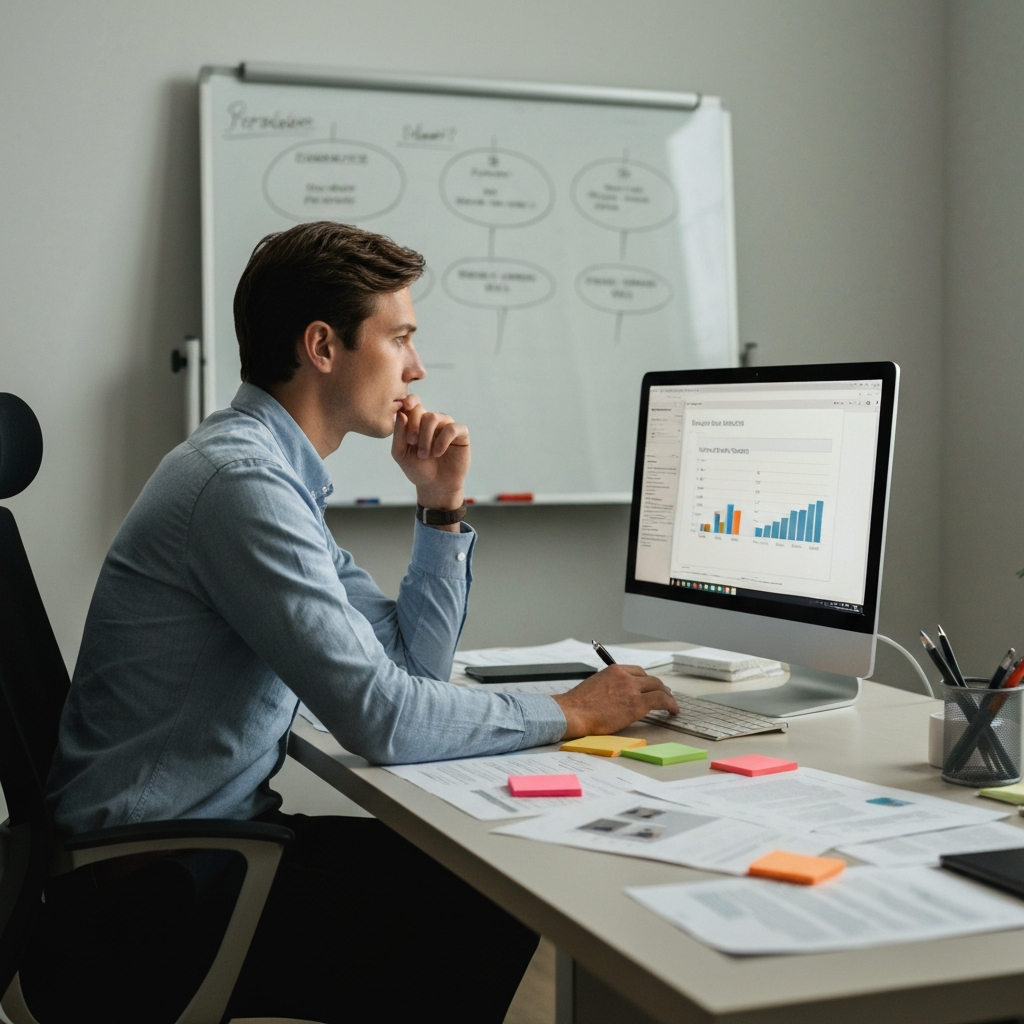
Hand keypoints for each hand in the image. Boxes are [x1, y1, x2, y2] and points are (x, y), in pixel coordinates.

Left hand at [392, 394, 469, 510]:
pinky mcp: (461, 435)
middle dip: (414, 427)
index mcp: (417, 422)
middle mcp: (432, 422)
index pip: (414, 403)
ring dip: (426, 436)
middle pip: (422, 410)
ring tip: (424, 454)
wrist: (435, 486)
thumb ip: (398, 434)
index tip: (406, 407)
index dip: (410, 401)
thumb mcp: (401, 454)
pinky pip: (452, 428)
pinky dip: (442, 440)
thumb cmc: (417, 469)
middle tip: (412, 443)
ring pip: (435, 417)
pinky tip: (438, 452)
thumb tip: (402, 413)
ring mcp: (447, 427)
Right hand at [551, 666, 678, 739]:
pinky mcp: (637, 704)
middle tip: (664, 694)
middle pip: (650, 679)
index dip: (646, 680)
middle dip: (659, 686)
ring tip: (671, 703)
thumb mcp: (594, 685)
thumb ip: (609, 686)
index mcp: (614, 670)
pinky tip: (673, 710)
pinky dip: (670, 704)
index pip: (637, 671)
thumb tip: (617, 695)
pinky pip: (661, 701)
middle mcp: (625, 676)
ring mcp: (632, 689)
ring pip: (658, 687)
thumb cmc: (578, 705)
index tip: (650, 686)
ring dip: (667, 695)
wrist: (573, 713)